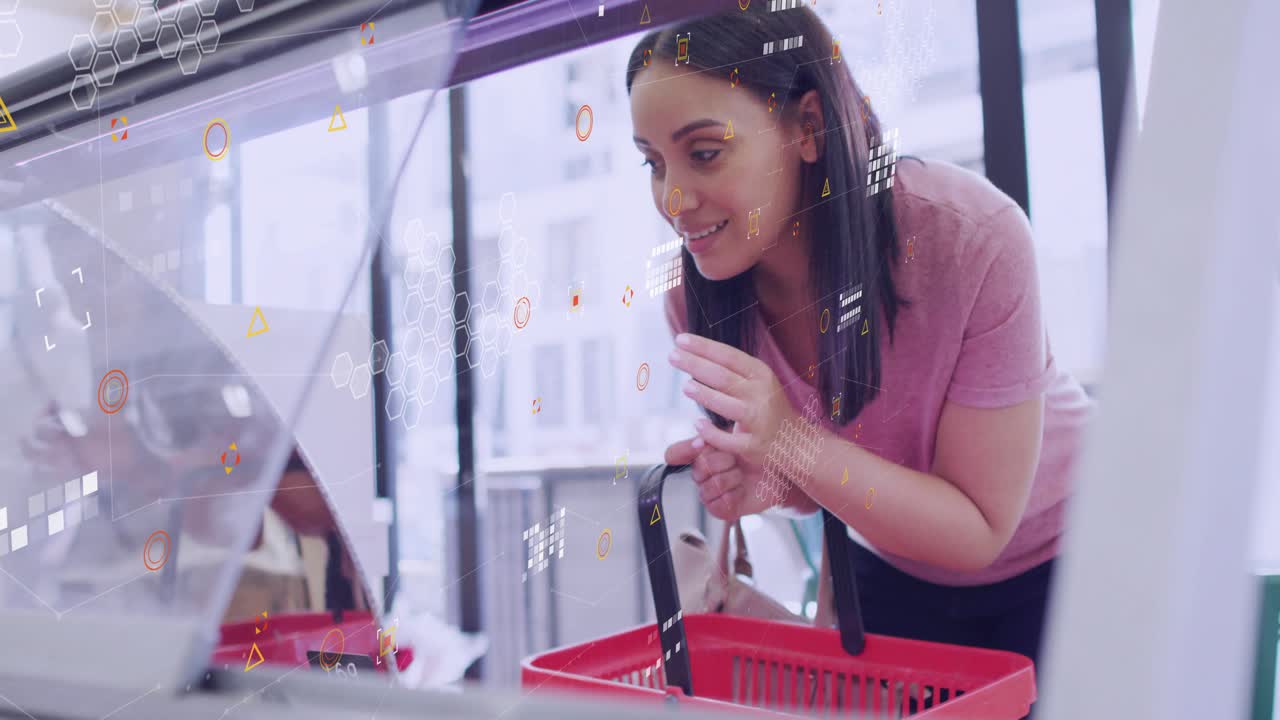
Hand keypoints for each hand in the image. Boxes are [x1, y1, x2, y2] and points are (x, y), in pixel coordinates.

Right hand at [664, 437, 776, 519]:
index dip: (687, 449)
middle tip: (737, 459)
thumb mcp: (735, 436)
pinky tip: (742, 490)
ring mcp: (709, 493)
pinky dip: (735, 495)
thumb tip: (696, 430)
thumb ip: (712, 433)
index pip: (675, 453)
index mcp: (700, 454)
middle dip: (723, 461)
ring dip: (732, 479)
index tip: (702, 444)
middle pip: (697, 469)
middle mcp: (701, 474)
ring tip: (743, 475)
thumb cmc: (757, 454)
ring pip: (709, 487)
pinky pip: (718, 504)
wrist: (779, 473)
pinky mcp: (720, 509)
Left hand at [668, 333, 801, 470]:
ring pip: (727, 406)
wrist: (795, 441)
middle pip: (723, 377)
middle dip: (695, 365)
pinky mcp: (753, 445)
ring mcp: (758, 420)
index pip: (728, 355)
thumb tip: (696, 354)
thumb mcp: (758, 382)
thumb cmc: (767, 407)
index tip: (680, 339)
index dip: (703, 347)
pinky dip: (712, 432)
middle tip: (672, 356)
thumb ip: (733, 371)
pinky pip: (729, 440)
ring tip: (685, 386)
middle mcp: (761, 394)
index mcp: (760, 374)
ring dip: (705, 395)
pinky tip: (698, 424)